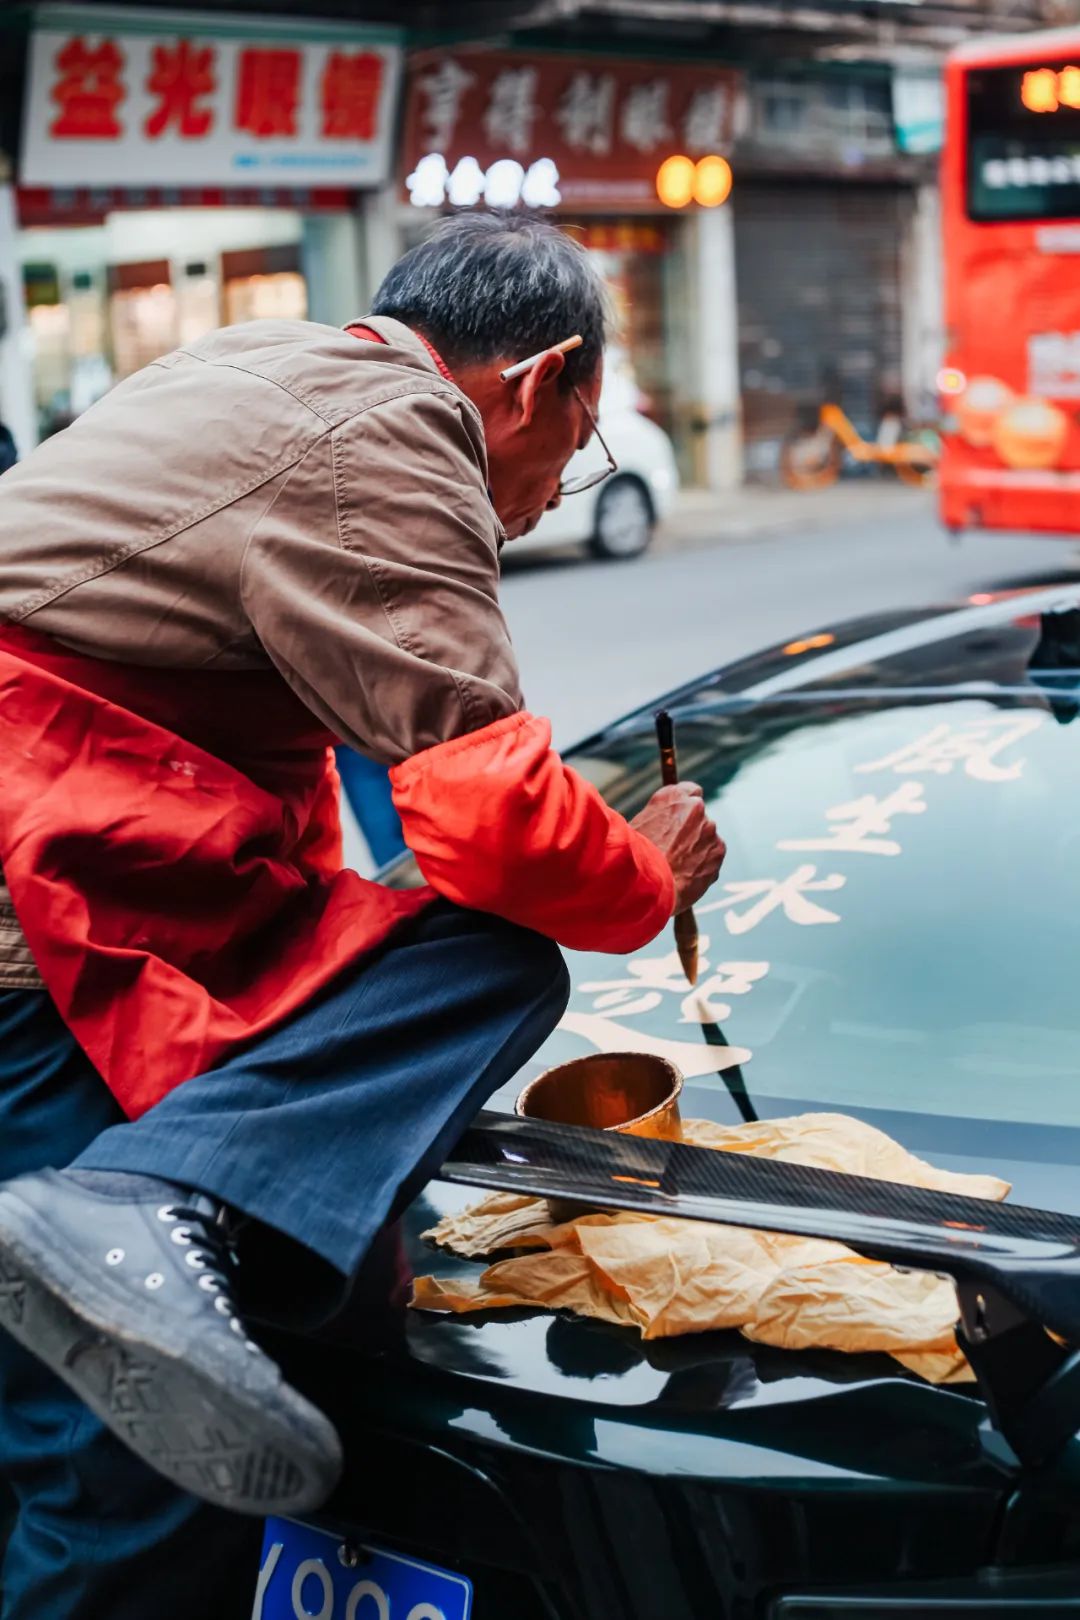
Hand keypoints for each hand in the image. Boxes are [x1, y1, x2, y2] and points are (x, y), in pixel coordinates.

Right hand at [630, 783, 725, 913]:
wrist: (649, 884)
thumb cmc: (635, 857)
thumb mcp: (637, 828)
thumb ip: (657, 818)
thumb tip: (661, 823)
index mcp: (672, 796)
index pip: (690, 790)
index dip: (685, 806)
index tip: (681, 816)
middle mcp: (695, 806)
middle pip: (699, 815)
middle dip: (691, 829)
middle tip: (675, 848)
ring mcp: (709, 828)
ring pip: (706, 837)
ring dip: (697, 847)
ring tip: (677, 867)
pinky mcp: (718, 850)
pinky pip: (712, 855)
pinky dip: (704, 864)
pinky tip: (686, 875)